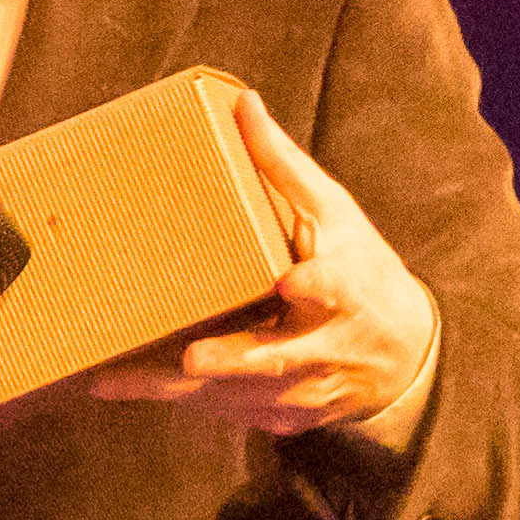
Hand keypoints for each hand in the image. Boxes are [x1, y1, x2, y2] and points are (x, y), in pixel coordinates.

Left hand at [85, 93, 436, 433]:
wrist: (405, 357)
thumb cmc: (362, 269)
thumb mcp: (335, 214)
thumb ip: (284, 166)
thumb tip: (244, 103)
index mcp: (345, 288)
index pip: (335, 288)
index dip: (317, 287)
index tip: (293, 280)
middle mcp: (325, 346)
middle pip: (277, 358)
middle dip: (236, 360)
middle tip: (194, 357)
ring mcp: (304, 388)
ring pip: (239, 394)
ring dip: (177, 388)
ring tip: (115, 378)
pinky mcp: (281, 415)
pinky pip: (225, 410)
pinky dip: (177, 400)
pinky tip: (121, 385)